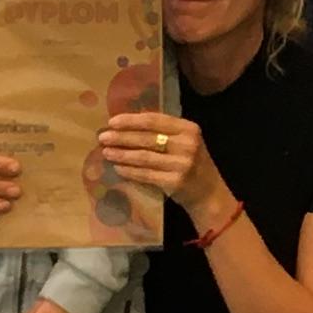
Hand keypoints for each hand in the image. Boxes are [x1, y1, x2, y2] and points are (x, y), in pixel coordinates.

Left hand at [97, 111, 228, 233]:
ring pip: (143, 157)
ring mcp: (181, 164)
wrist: (209, 193)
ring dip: (122, 154)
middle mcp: (186, 144)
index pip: (154, 120)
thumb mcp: (185, 142)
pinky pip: (145, 174)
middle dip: (121, 137)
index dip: (131, 120)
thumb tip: (126, 126)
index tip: (112, 122)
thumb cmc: (192, 162)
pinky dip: (129, 171)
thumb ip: (163, 132)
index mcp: (188, 129)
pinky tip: (118, 168)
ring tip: (106, 152)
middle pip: (146, 138)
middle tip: (103, 137)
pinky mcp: (174, 182)